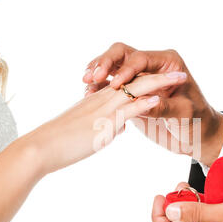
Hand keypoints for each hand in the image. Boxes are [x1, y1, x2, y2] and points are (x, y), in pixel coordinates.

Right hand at [25, 72, 185, 174]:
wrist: (40, 148)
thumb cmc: (62, 143)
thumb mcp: (91, 131)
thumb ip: (109, 125)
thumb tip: (122, 127)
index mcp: (101, 99)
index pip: (129, 84)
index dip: (150, 80)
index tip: (169, 79)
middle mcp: (103, 98)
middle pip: (136, 80)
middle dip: (161, 76)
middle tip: (181, 73)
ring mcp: (102, 108)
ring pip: (134, 89)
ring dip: (159, 82)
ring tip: (179, 77)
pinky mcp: (101, 122)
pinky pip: (125, 109)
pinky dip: (142, 103)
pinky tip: (157, 99)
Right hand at [83, 43, 222, 166]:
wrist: (198, 136)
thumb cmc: (198, 122)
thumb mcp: (184, 115)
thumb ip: (164, 108)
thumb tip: (143, 104)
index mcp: (168, 63)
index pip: (140, 59)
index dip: (125, 70)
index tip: (115, 84)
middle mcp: (152, 67)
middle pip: (121, 54)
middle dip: (105, 63)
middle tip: (92, 76)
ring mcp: (139, 80)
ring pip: (112, 68)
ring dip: (98, 73)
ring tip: (86, 82)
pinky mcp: (131, 95)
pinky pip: (111, 86)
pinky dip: (99, 88)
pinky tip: (89, 94)